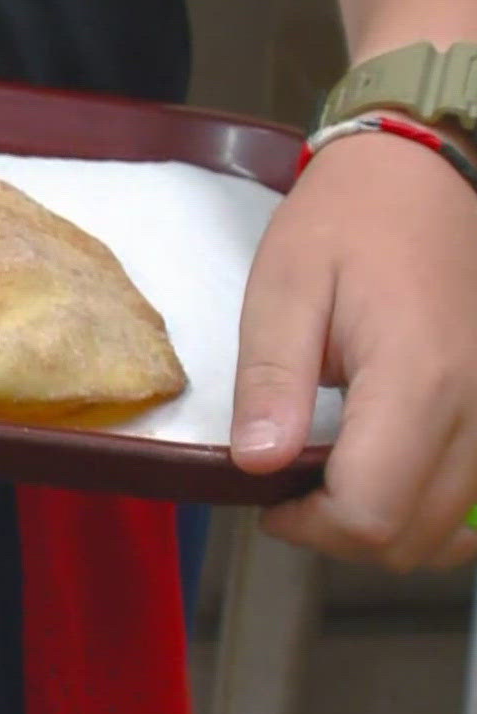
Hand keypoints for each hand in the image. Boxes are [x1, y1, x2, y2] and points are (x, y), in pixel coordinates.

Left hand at [231, 127, 476, 570]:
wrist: (425, 176)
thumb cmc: (347, 223)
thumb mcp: (285, 287)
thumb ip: (271, 380)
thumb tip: (258, 464)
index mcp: (419, 379)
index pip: (372, 513)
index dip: (309, 526)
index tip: (268, 496)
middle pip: (413, 537)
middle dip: (339, 532)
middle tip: (290, 486)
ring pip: (449, 529)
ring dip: (382, 525)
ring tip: (330, 476)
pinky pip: (476, 498)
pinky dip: (428, 509)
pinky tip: (385, 474)